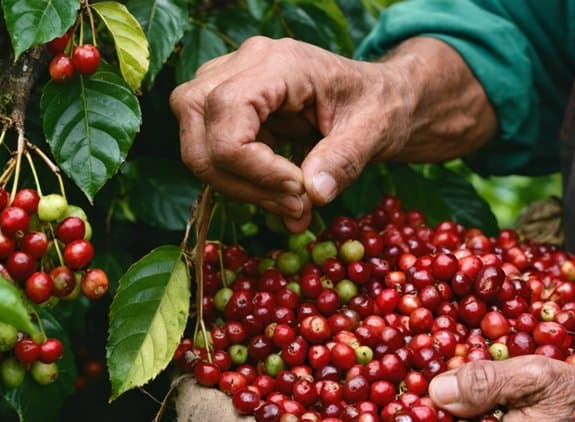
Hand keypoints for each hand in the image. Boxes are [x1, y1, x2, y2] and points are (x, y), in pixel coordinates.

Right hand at [170, 37, 488, 231]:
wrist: (378, 98)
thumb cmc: (377, 106)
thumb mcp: (374, 131)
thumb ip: (344, 160)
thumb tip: (313, 193)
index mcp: (279, 62)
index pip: (228, 115)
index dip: (255, 166)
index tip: (299, 191)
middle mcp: (240, 66)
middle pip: (200, 136)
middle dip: (243, 185)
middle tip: (295, 206)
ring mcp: (223, 85)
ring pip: (197, 149)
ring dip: (241, 189)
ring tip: (293, 203)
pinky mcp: (222, 110)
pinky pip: (210, 155)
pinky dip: (243, 185)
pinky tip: (282, 191)